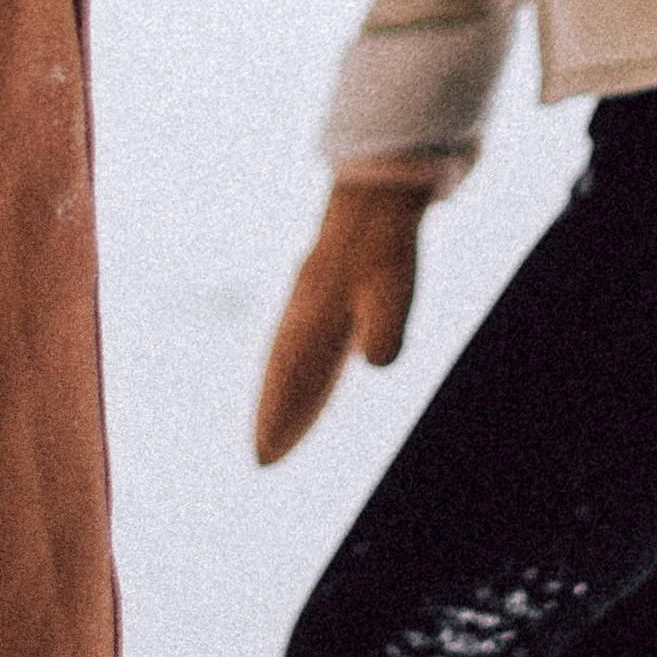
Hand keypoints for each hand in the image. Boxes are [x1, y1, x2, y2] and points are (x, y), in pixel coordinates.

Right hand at [255, 178, 429, 465]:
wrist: (376, 197)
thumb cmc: (387, 247)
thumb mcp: (394, 286)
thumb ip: (386, 324)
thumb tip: (377, 361)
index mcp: (316, 315)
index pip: (293, 376)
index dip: (281, 415)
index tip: (268, 455)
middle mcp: (303, 312)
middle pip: (282, 371)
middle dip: (274, 414)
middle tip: (263, 458)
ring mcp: (306, 301)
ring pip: (285, 356)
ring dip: (278, 394)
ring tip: (272, 430)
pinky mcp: (317, 293)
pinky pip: (295, 339)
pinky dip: (288, 367)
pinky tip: (291, 378)